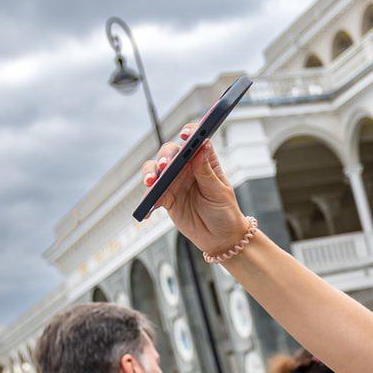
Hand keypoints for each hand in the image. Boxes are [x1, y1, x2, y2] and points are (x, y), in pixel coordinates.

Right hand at [141, 124, 250, 254]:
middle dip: (165, 157)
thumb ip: (207, 172)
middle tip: (165, 166)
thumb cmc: (224, 212)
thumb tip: (202, 146)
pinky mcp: (166, 198)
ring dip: (150, 173)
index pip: (195, 141)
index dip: (190, 133)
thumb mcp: (219, 192)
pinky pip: (152, 194)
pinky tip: (147, 207)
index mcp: (204, 162)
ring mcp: (174, 182)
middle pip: (170, 154)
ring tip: (150, 183)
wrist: (220, 238)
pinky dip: (147, 199)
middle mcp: (187, 168)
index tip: (186, 135)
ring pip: (156, 170)